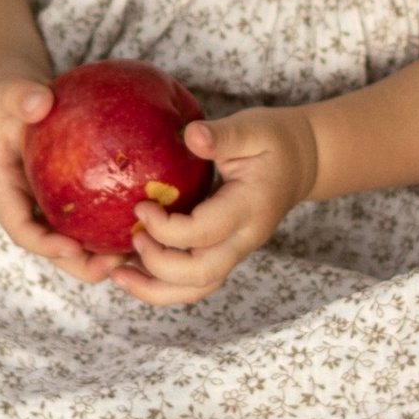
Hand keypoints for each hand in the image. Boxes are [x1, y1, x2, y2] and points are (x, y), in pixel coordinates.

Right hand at [0, 56, 131, 285]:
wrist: (10, 92)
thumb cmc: (4, 91)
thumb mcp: (7, 89)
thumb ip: (20, 95)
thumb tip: (40, 101)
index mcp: (5, 187)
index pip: (20, 227)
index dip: (44, 245)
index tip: (72, 248)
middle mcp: (27, 202)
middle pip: (52, 246)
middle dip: (81, 264)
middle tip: (116, 267)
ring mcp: (48, 200)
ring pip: (75, 237)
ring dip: (103, 252)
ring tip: (139, 255)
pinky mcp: (68, 193)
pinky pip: (92, 212)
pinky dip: (116, 222)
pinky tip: (149, 219)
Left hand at [110, 104, 318, 305]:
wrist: (301, 162)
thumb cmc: (273, 141)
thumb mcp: (252, 128)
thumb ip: (223, 135)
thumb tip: (191, 135)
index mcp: (250, 208)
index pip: (205, 233)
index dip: (167, 228)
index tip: (140, 206)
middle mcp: (244, 239)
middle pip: (201, 276)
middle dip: (158, 266)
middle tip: (130, 239)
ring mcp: (235, 251)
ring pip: (197, 289)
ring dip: (155, 289)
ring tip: (118, 274)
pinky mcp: (223, 252)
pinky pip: (193, 281)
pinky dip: (161, 283)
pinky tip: (132, 269)